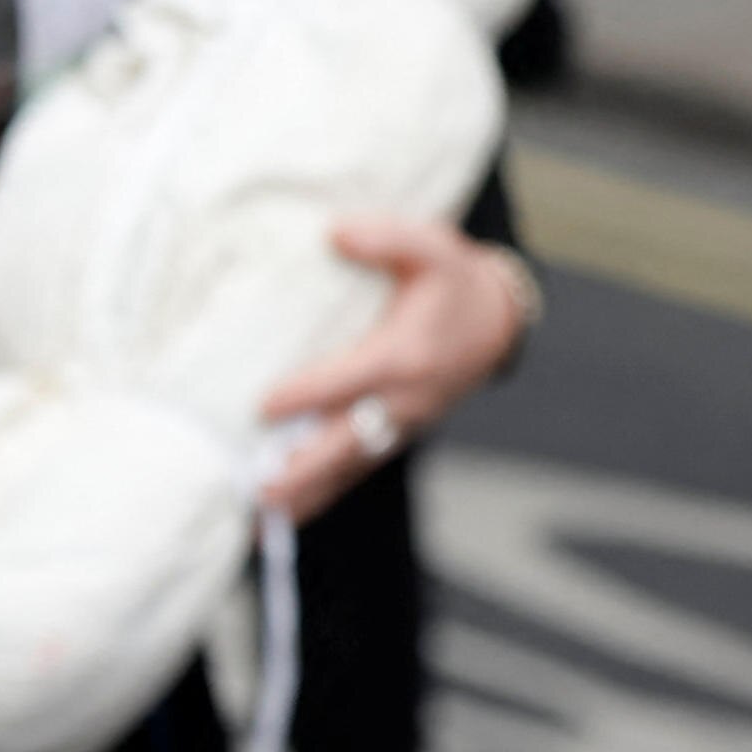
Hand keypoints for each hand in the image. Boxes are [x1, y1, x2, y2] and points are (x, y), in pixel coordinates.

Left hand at [256, 216, 528, 521]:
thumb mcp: (432, 245)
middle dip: (305, 468)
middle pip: (348, 440)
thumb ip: (388, 238)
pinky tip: (282, 516)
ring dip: (307, 493)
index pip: (350, 380)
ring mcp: (400, 424)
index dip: (306, 394)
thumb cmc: (451, 279)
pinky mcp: (395, 436)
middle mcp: (404, 399)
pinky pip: (356, 470)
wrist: (493, 320)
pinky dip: (322, 494)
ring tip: (258, 518)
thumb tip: (336, 233)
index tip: (263, 405)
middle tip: (261, 490)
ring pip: (350, 466)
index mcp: (406, 355)